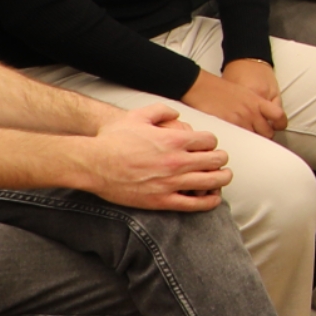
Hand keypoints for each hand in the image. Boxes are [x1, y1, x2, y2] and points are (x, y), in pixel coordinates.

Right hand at [72, 102, 230, 209]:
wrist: (93, 164)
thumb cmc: (112, 139)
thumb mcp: (137, 116)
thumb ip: (161, 110)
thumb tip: (176, 114)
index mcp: (174, 140)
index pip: (210, 141)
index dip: (211, 142)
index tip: (207, 145)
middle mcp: (177, 161)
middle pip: (216, 160)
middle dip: (220, 159)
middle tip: (220, 160)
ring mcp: (171, 182)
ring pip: (211, 182)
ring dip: (222, 178)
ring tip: (223, 176)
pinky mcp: (162, 201)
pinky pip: (195, 204)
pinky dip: (209, 201)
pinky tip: (213, 198)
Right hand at [185, 63, 284, 141]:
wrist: (201, 86)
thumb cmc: (219, 89)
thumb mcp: (244, 92)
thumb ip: (255, 105)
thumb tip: (261, 118)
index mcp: (257, 101)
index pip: (279, 116)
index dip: (280, 124)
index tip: (277, 127)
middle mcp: (251, 112)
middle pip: (267, 133)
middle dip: (263, 136)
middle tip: (257, 137)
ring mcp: (240, 120)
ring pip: (253, 140)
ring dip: (250, 142)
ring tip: (245, 142)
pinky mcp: (228, 127)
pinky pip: (239, 141)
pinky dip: (238, 144)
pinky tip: (234, 142)